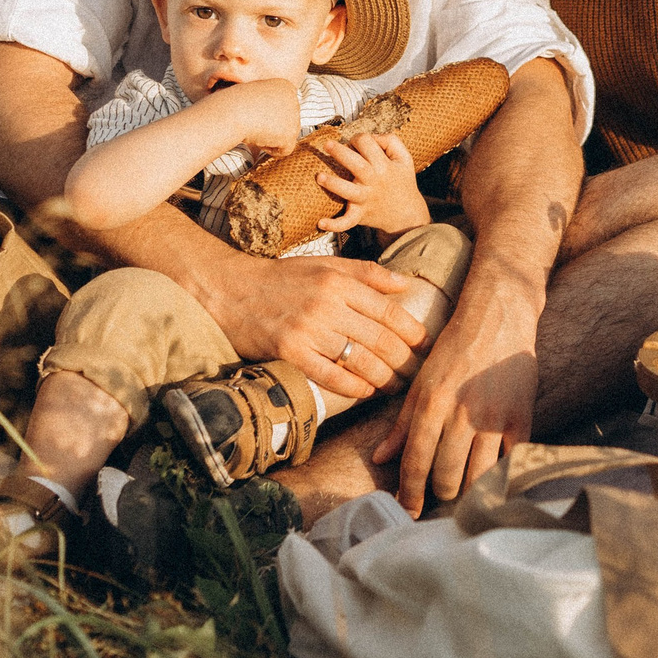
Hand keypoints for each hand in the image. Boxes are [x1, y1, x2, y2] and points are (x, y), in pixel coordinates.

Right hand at [206, 246, 428, 403]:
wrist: (232, 290)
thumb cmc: (282, 278)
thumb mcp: (325, 266)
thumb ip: (366, 273)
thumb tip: (405, 283)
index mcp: (338, 282)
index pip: (388, 310)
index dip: (413, 330)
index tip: (426, 345)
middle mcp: (326, 304)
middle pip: (380, 338)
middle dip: (405, 360)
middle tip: (418, 374)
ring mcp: (308, 330)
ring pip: (360, 359)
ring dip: (385, 377)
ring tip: (397, 386)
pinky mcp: (290, 352)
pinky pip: (330, 375)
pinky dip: (353, 387)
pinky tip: (366, 392)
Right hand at [210, 77, 306, 155]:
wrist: (233, 112)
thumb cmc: (234, 104)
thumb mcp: (254, 97)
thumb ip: (268, 104)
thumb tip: (276, 121)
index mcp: (285, 86)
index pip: (284, 107)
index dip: (268, 114)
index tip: (254, 112)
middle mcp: (294, 100)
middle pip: (288, 122)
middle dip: (272, 126)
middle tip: (253, 122)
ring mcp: (294, 117)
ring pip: (287, 135)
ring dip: (271, 137)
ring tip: (255, 129)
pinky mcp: (290, 134)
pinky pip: (285, 149)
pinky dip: (271, 149)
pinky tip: (258, 140)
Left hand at [313, 133, 428, 233]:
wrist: (407, 215)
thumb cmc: (402, 182)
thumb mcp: (404, 158)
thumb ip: (391, 141)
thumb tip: (371, 136)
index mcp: (384, 166)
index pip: (368, 144)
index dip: (358, 139)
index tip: (353, 143)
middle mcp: (374, 182)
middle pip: (357, 165)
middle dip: (341, 153)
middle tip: (327, 144)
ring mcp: (366, 199)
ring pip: (348, 191)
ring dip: (333, 184)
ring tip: (319, 176)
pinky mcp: (360, 215)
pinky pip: (347, 222)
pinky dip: (335, 224)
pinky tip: (320, 223)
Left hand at [372, 268, 539, 513]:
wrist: (498, 317)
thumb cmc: (454, 350)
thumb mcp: (420, 382)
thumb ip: (402, 424)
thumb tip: (379, 460)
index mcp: (432, 404)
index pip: (416, 463)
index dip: (410, 493)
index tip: (408, 511)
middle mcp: (462, 413)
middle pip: (447, 475)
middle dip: (440, 493)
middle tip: (439, 495)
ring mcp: (495, 418)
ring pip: (479, 475)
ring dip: (468, 491)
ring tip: (463, 492)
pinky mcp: (522, 417)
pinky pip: (511, 461)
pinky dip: (501, 476)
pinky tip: (493, 481)